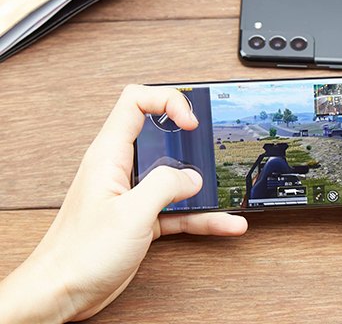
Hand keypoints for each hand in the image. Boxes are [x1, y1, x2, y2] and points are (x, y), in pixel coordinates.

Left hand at [0, 85, 247, 322]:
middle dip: (190, 139)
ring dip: (202, 183)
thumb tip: (192, 176)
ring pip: (174, 176)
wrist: (62, 292)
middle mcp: (121, 169)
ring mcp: (133, 194)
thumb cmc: (79, 254)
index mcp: (110, 156)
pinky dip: (202, 215)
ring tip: (226, 188)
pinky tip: (224, 222)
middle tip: (212, 144)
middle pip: (160, 136)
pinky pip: (178, 209)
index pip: (136, 103)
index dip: (167, 102)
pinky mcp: (143, 218)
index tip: (191, 121)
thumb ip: (164, 186)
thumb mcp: (129, 214)